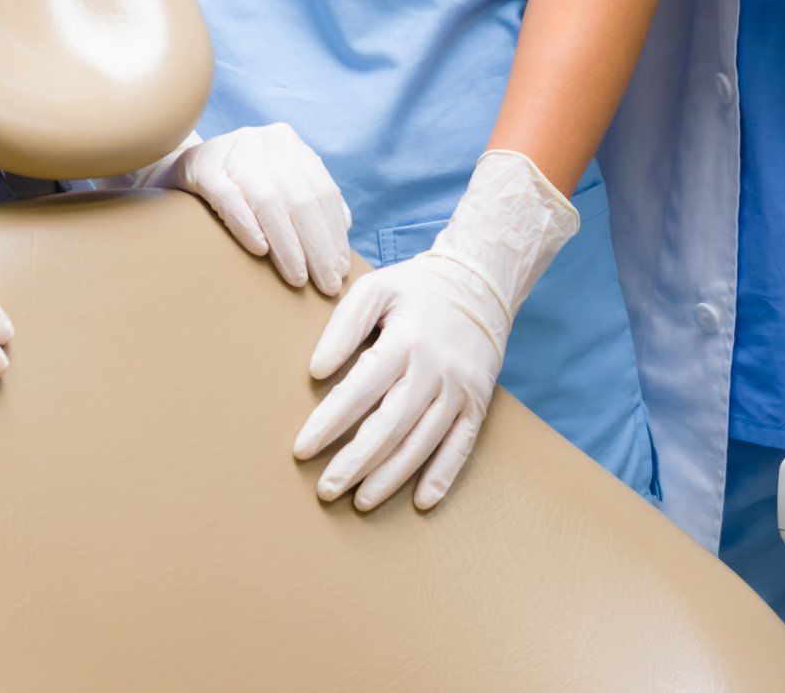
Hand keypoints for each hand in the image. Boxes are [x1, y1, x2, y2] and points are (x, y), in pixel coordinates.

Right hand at [158, 124, 353, 294]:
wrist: (177, 172)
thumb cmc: (235, 187)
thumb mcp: (275, 184)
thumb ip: (308, 199)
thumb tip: (344, 229)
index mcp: (289, 144)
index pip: (323, 192)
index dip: (334, 234)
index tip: (341, 271)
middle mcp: (264, 140)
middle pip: (300, 199)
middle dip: (317, 247)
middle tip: (326, 285)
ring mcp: (233, 148)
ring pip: (269, 200)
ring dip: (287, 244)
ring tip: (297, 278)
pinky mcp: (201, 164)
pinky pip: (229, 197)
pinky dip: (246, 224)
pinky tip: (260, 251)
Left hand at [294, 150, 576, 511]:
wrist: (482, 282)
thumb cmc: (417, 289)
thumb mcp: (375, 289)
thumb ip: (344, 326)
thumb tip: (317, 371)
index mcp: (405, 340)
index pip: (360, 390)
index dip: (329, 423)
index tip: (302, 450)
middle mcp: (434, 370)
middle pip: (390, 427)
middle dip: (355, 463)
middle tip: (326, 491)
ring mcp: (459, 390)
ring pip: (423, 443)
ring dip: (391, 477)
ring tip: (361, 501)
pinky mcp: (478, 403)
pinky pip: (462, 446)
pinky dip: (443, 475)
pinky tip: (421, 500)